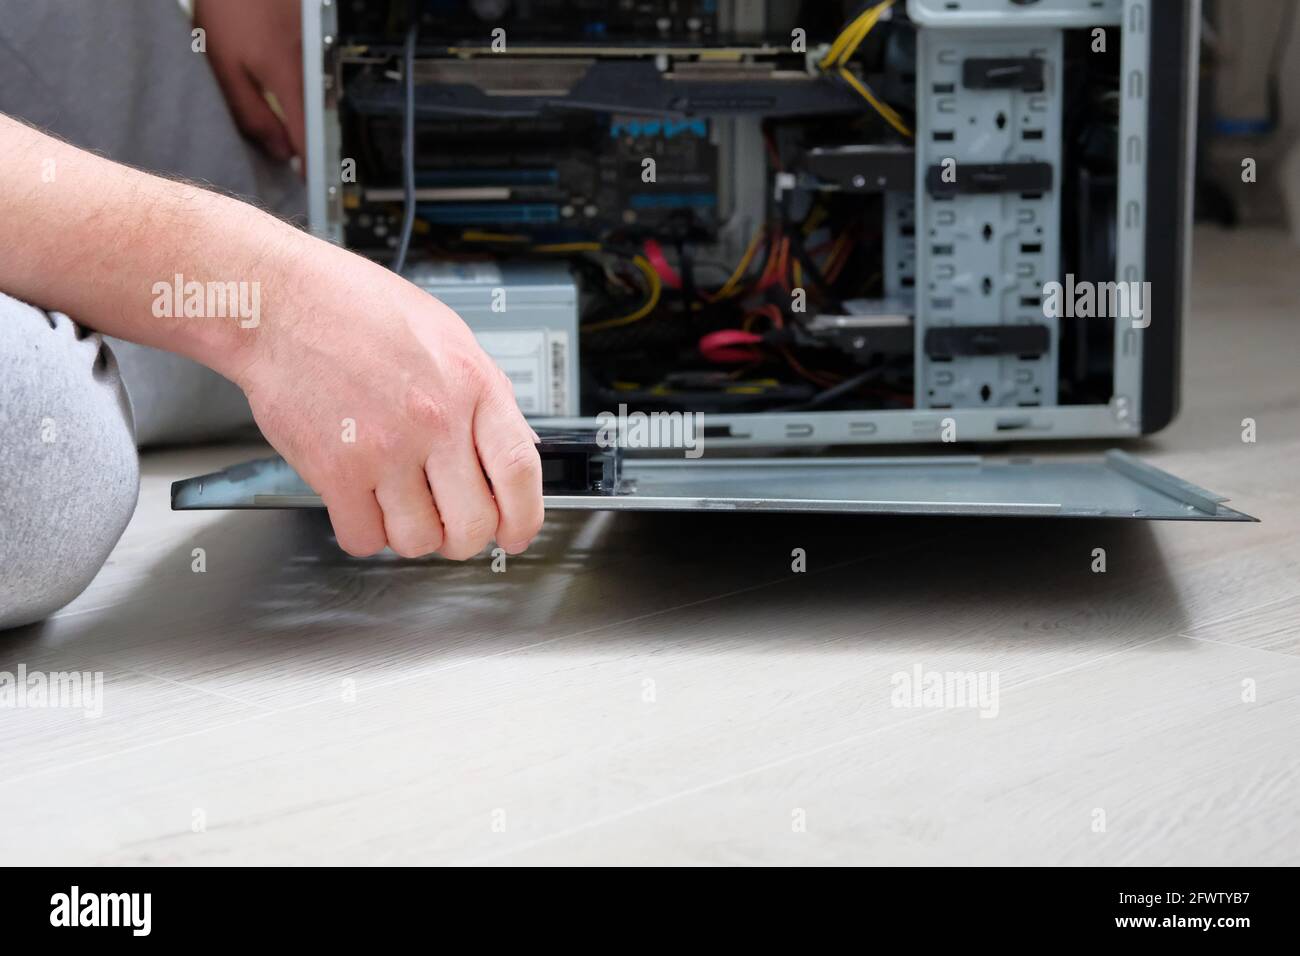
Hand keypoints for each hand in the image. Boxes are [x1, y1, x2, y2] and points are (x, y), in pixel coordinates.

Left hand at [195, 0, 305, 165]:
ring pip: (319, 99)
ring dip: (308, 118)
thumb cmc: (229, 7)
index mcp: (289, 77)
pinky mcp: (319, 43)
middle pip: (318, 120)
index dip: (310, 165)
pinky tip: (293, 99)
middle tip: (295, 162)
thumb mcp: (224, 65)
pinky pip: (317, 79)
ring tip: (292, 132)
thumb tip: (279, 151)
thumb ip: (251, 112)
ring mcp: (320, 53)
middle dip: (307, 143)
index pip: (309, 136)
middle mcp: (313, 67)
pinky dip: (307, 94)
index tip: (309, 186)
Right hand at [235, 236, 544, 559]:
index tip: (516, 533)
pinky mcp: (334, 471)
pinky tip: (362, 504)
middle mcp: (433, 420)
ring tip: (400, 505)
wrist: (279, 303)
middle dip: (466, 537)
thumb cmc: (356, 309)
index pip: (519, 471)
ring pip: (418, 540)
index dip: (525, 517)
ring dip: (412, 535)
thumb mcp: (447, 335)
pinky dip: (364, 533)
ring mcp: (384, 450)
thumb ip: (486, 393)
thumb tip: (517, 446)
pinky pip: (363, 538)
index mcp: (471, 385)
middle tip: (452, 525)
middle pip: (473, 522)